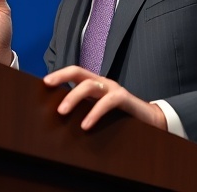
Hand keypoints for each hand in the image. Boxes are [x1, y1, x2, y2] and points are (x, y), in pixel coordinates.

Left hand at [43, 65, 166, 131]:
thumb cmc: (122, 117)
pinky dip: (94, 113)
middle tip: (48, 85)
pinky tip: (86, 125)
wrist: (152, 121)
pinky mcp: (124, 98)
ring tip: (61, 112)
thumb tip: (60, 119)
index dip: (59, 74)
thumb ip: (85, 110)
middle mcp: (103, 83)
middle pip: (79, 72)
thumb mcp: (99, 112)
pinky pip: (106, 102)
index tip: (44, 81)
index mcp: (96, 85)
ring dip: (73, 97)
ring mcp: (113, 88)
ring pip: (89, 85)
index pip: (74, 73)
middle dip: (61, 76)